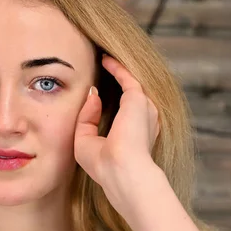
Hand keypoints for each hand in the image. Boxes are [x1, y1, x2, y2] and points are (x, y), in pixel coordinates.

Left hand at [75, 55, 160, 207]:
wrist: (121, 170)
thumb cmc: (104, 165)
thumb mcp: (86, 141)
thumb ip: (87, 118)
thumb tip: (94, 93)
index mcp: (135, 135)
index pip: (124, 116)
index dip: (110, 105)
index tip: (96, 95)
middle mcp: (144, 121)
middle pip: (131, 96)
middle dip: (120, 83)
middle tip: (105, 69)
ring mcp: (143, 108)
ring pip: (132, 84)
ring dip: (120, 71)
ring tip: (107, 59)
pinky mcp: (137, 98)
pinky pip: (127, 76)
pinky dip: (117, 67)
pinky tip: (105, 59)